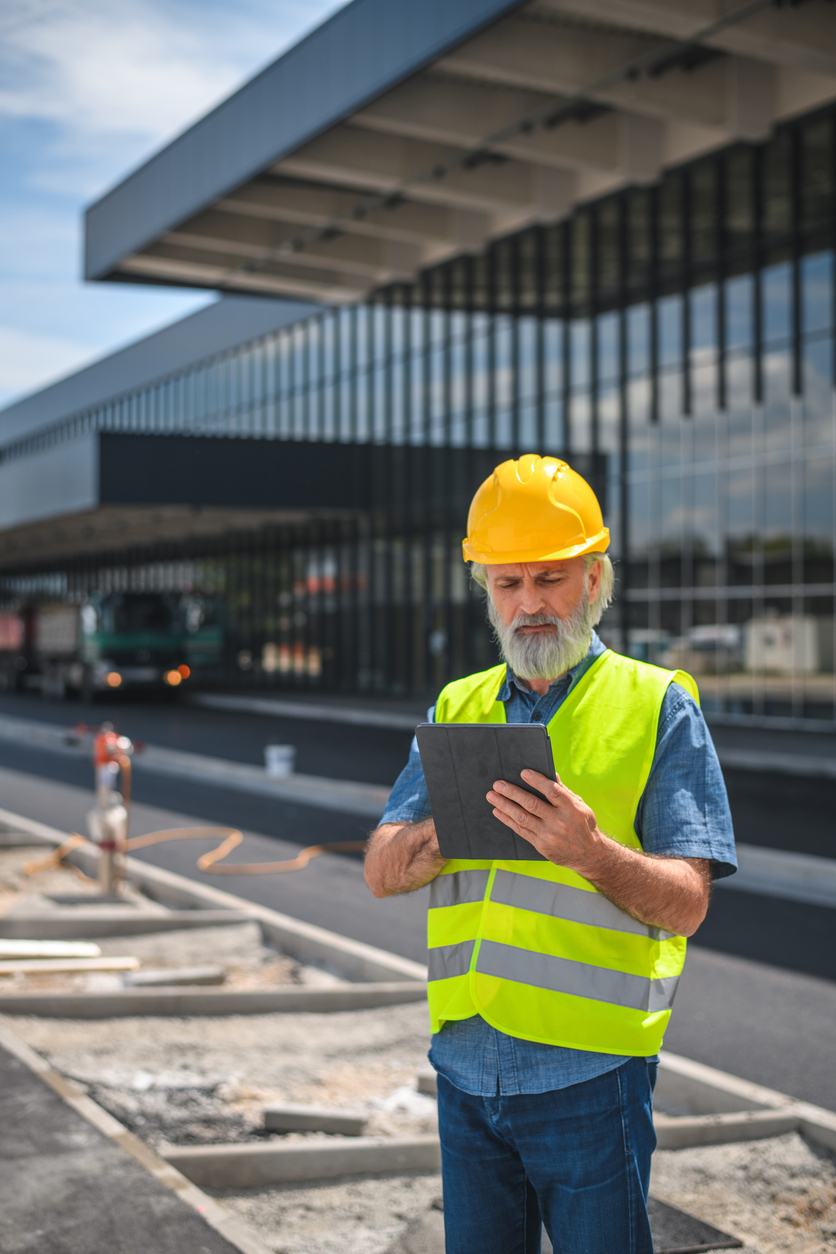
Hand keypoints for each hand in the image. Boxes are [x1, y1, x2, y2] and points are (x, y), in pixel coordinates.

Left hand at [487, 770, 602, 875]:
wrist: (589, 855)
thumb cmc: (583, 825)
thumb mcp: (580, 806)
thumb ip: (563, 791)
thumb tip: (551, 774)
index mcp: (571, 809)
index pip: (552, 791)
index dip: (537, 781)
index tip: (523, 772)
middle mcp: (560, 822)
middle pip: (532, 804)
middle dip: (512, 793)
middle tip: (498, 784)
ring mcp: (549, 835)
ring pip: (522, 818)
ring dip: (504, 805)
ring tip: (492, 796)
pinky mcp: (541, 845)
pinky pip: (521, 830)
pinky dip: (507, 820)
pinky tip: (498, 811)